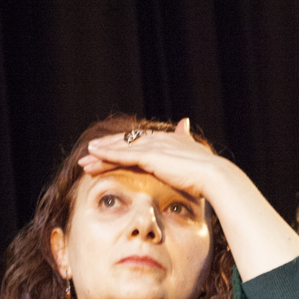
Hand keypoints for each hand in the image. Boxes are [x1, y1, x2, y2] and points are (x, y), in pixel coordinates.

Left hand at [79, 118, 232, 202]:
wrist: (213, 176)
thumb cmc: (206, 173)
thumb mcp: (194, 154)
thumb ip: (186, 138)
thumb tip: (185, 122)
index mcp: (167, 140)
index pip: (138, 142)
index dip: (122, 147)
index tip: (108, 152)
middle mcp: (157, 139)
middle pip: (125, 143)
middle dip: (106, 149)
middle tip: (89, 156)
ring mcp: (153, 146)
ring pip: (120, 148)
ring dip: (100, 154)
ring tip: (84, 160)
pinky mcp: (149, 156)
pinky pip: (122, 155)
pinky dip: (106, 154)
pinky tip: (92, 156)